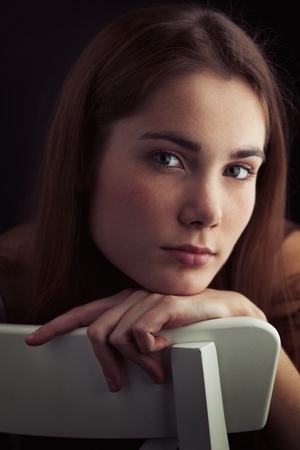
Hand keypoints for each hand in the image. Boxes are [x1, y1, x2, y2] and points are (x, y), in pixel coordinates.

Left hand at [25, 288, 265, 391]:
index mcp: (124, 303)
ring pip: (118, 338)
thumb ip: (131, 341)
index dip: (56, 326)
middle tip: (117, 382)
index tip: (34, 339)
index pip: (83, 313)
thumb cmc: (189, 324)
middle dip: (104, 363)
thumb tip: (113, 364)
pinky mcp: (164, 305)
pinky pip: (140, 335)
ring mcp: (147, 299)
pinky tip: (163, 349)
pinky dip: (149, 351)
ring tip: (155, 370)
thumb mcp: (153, 336)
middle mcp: (131, 298)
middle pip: (96, 332)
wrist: (224, 312)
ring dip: (135, 363)